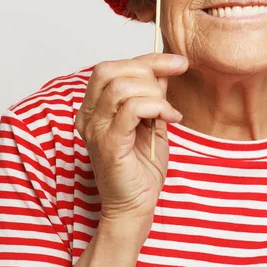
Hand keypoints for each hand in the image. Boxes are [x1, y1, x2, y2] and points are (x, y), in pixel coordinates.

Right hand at [75, 52, 187, 229]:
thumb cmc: (141, 167)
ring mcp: (95, 130)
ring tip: (168, 112)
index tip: (178, 62)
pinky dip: (156, 107)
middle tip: (170, 87)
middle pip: (109, 69)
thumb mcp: (150, 120)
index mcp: (94, 107)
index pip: (113, 67)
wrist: (136, 206)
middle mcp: (88, 115)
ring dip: (153, 93)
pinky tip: (169, 119)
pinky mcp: (109, 144)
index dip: (147, 59)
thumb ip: (152, 94)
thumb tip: (165, 67)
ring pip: (120, 87)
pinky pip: (130, 109)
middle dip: (147, 70)